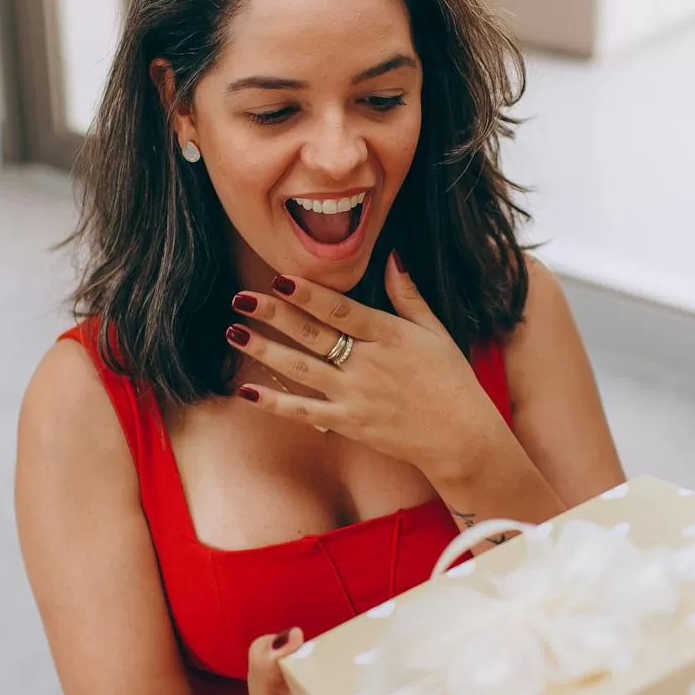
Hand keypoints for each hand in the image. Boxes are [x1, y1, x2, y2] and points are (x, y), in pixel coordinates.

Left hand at [227, 254, 505, 478]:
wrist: (461, 437)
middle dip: (273, 315)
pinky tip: (246, 391)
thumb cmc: (451, 381)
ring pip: (301, 369)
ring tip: (233, 332)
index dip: (308, 294)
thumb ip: (408, 295)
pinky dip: (275, 403)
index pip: (340, 310)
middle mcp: (367, 363)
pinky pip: (305, 412)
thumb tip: (392, 257)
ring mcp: (355, 395)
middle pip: (312, 334)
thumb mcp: (435, 331)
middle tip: (240, 297)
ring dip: (265, 351)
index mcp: (388, 335)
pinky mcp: (349, 422)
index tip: (279, 279)